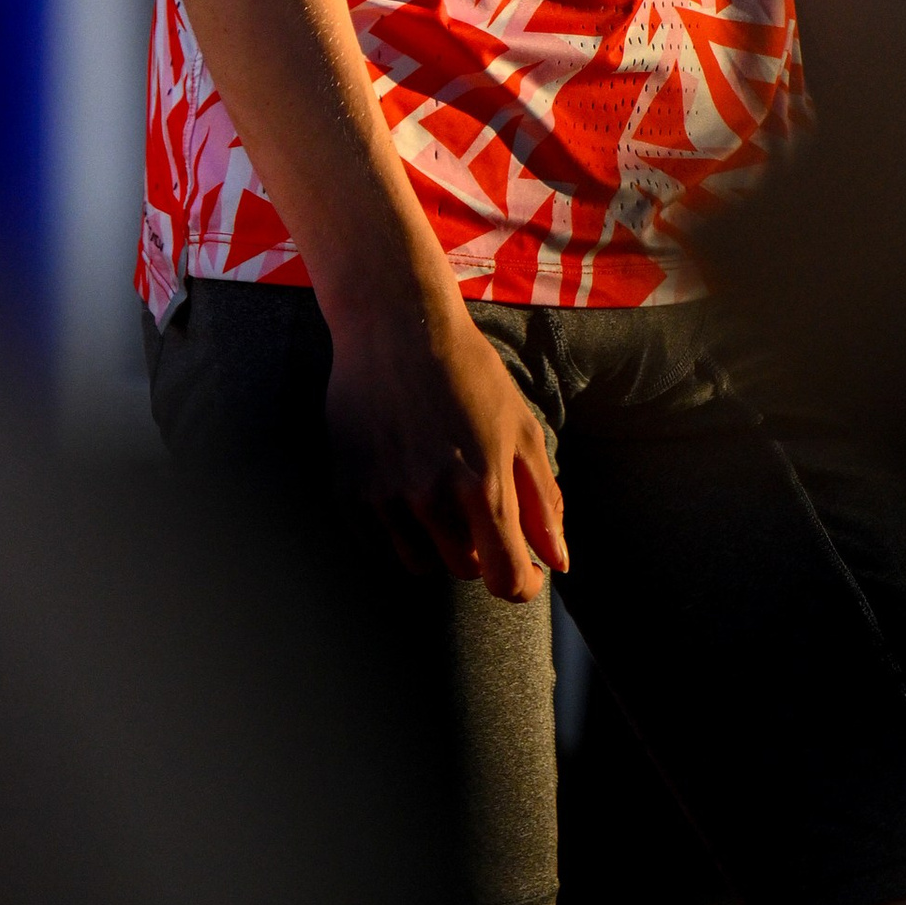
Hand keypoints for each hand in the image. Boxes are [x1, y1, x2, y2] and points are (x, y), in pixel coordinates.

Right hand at [325, 280, 568, 601]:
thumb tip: (558, 564)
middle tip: (478, 503)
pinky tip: (405, 486)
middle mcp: (430, 497)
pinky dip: (398, 531)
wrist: (394, 321)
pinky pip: (379, 545)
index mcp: (482, 483)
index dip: (523, 583)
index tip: (526, 571)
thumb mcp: (520, 427)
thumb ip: (543, 502)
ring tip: (441, 493)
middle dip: (481, 548)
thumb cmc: (469, 371)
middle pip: (465, 569)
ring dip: (438, 543)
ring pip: (420, 563)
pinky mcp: (347, 489)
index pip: (505, 578)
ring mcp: (384, 495)